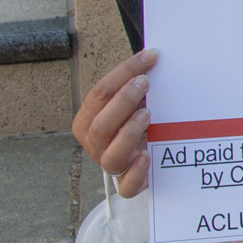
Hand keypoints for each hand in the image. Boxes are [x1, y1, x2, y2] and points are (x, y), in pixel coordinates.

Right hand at [74, 47, 157, 195]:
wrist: (144, 158)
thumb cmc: (136, 123)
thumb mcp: (132, 102)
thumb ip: (136, 85)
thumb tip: (154, 56)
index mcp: (88, 121)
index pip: (99, 94)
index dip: (124, 72)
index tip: (150, 57)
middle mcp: (94, 144)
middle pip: (101, 125)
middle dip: (123, 101)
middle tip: (145, 83)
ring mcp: (110, 165)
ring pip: (111, 155)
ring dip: (128, 133)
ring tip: (147, 114)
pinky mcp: (129, 184)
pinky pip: (127, 186)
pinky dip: (136, 172)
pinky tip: (146, 155)